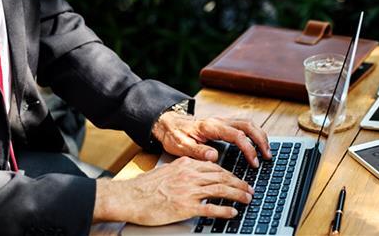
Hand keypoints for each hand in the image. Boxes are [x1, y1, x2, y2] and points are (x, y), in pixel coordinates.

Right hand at [94, 157, 253, 225]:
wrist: (129, 197)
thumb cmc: (144, 187)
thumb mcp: (167, 171)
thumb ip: (184, 171)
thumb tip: (197, 174)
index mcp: (186, 165)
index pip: (215, 167)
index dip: (230, 174)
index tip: (238, 179)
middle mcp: (190, 175)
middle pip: (222, 177)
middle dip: (239, 183)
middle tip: (249, 189)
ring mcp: (189, 191)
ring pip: (221, 190)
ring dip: (238, 194)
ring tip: (247, 199)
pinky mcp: (186, 207)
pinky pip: (211, 208)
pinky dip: (225, 210)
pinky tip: (233, 212)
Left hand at [152, 111, 269, 166]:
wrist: (167, 124)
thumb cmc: (174, 135)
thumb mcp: (181, 146)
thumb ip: (197, 151)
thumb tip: (214, 156)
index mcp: (210, 127)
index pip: (237, 136)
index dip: (249, 149)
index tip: (254, 162)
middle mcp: (219, 121)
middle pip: (248, 125)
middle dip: (261, 140)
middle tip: (268, 156)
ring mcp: (222, 121)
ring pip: (248, 123)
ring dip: (260, 135)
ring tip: (267, 150)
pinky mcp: (223, 123)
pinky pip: (243, 125)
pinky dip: (254, 133)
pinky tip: (257, 143)